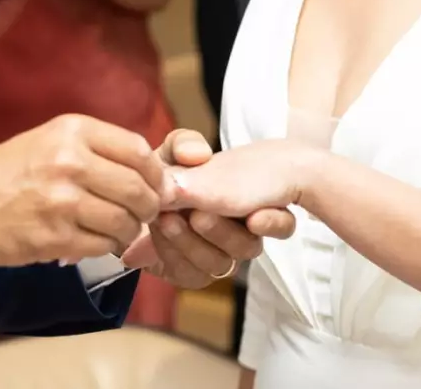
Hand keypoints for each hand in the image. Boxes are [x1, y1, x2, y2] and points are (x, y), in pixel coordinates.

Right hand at [0, 114, 166, 267]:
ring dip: (129, 230)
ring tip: (120, 229)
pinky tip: (96, 241)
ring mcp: (63, 202)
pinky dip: (107, 247)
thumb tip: (145, 167)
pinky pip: (102, 245)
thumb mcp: (45, 140)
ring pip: (124, 221)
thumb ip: (92, 149)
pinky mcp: (55, 238)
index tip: (157, 184)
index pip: (136, 149)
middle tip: (146, 213)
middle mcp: (70, 162)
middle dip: (149, 205)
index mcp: (70, 131)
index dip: (155, 172)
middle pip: (137, 187)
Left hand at [119, 130, 296, 288]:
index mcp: (249, 205)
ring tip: (167, 219)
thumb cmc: (166, 171)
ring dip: (193, 243)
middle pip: (248, 248)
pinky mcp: (188, 272)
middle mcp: (238, 235)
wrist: (137, 197)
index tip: (255, 217)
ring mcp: (215, 256)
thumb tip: (198, 154)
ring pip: (220, 265)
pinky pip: (190, 276)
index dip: (276, 223)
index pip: (282, 224)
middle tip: (195, 214)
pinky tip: (157, 233)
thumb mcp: (175, 148)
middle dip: (222, 232)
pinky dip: (173, 255)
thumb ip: (186, 144)